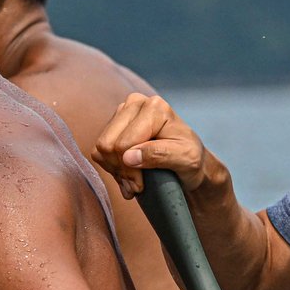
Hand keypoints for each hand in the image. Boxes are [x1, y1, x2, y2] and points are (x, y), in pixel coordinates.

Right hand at [90, 92, 210, 198]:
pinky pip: (98, 151)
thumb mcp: (185, 159)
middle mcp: (135, 103)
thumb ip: (159, 155)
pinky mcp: (114, 125)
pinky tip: (128, 175)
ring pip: (100, 149)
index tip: (141, 186)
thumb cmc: (191, 158)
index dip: (130, 170)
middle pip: (107, 144)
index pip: (124, 143)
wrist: (188, 160)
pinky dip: (111, 167)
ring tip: (134, 182)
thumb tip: (128, 158)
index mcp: (154, 108)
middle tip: (136, 186)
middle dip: (121, 171)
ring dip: (116, 171)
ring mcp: (122, 112)